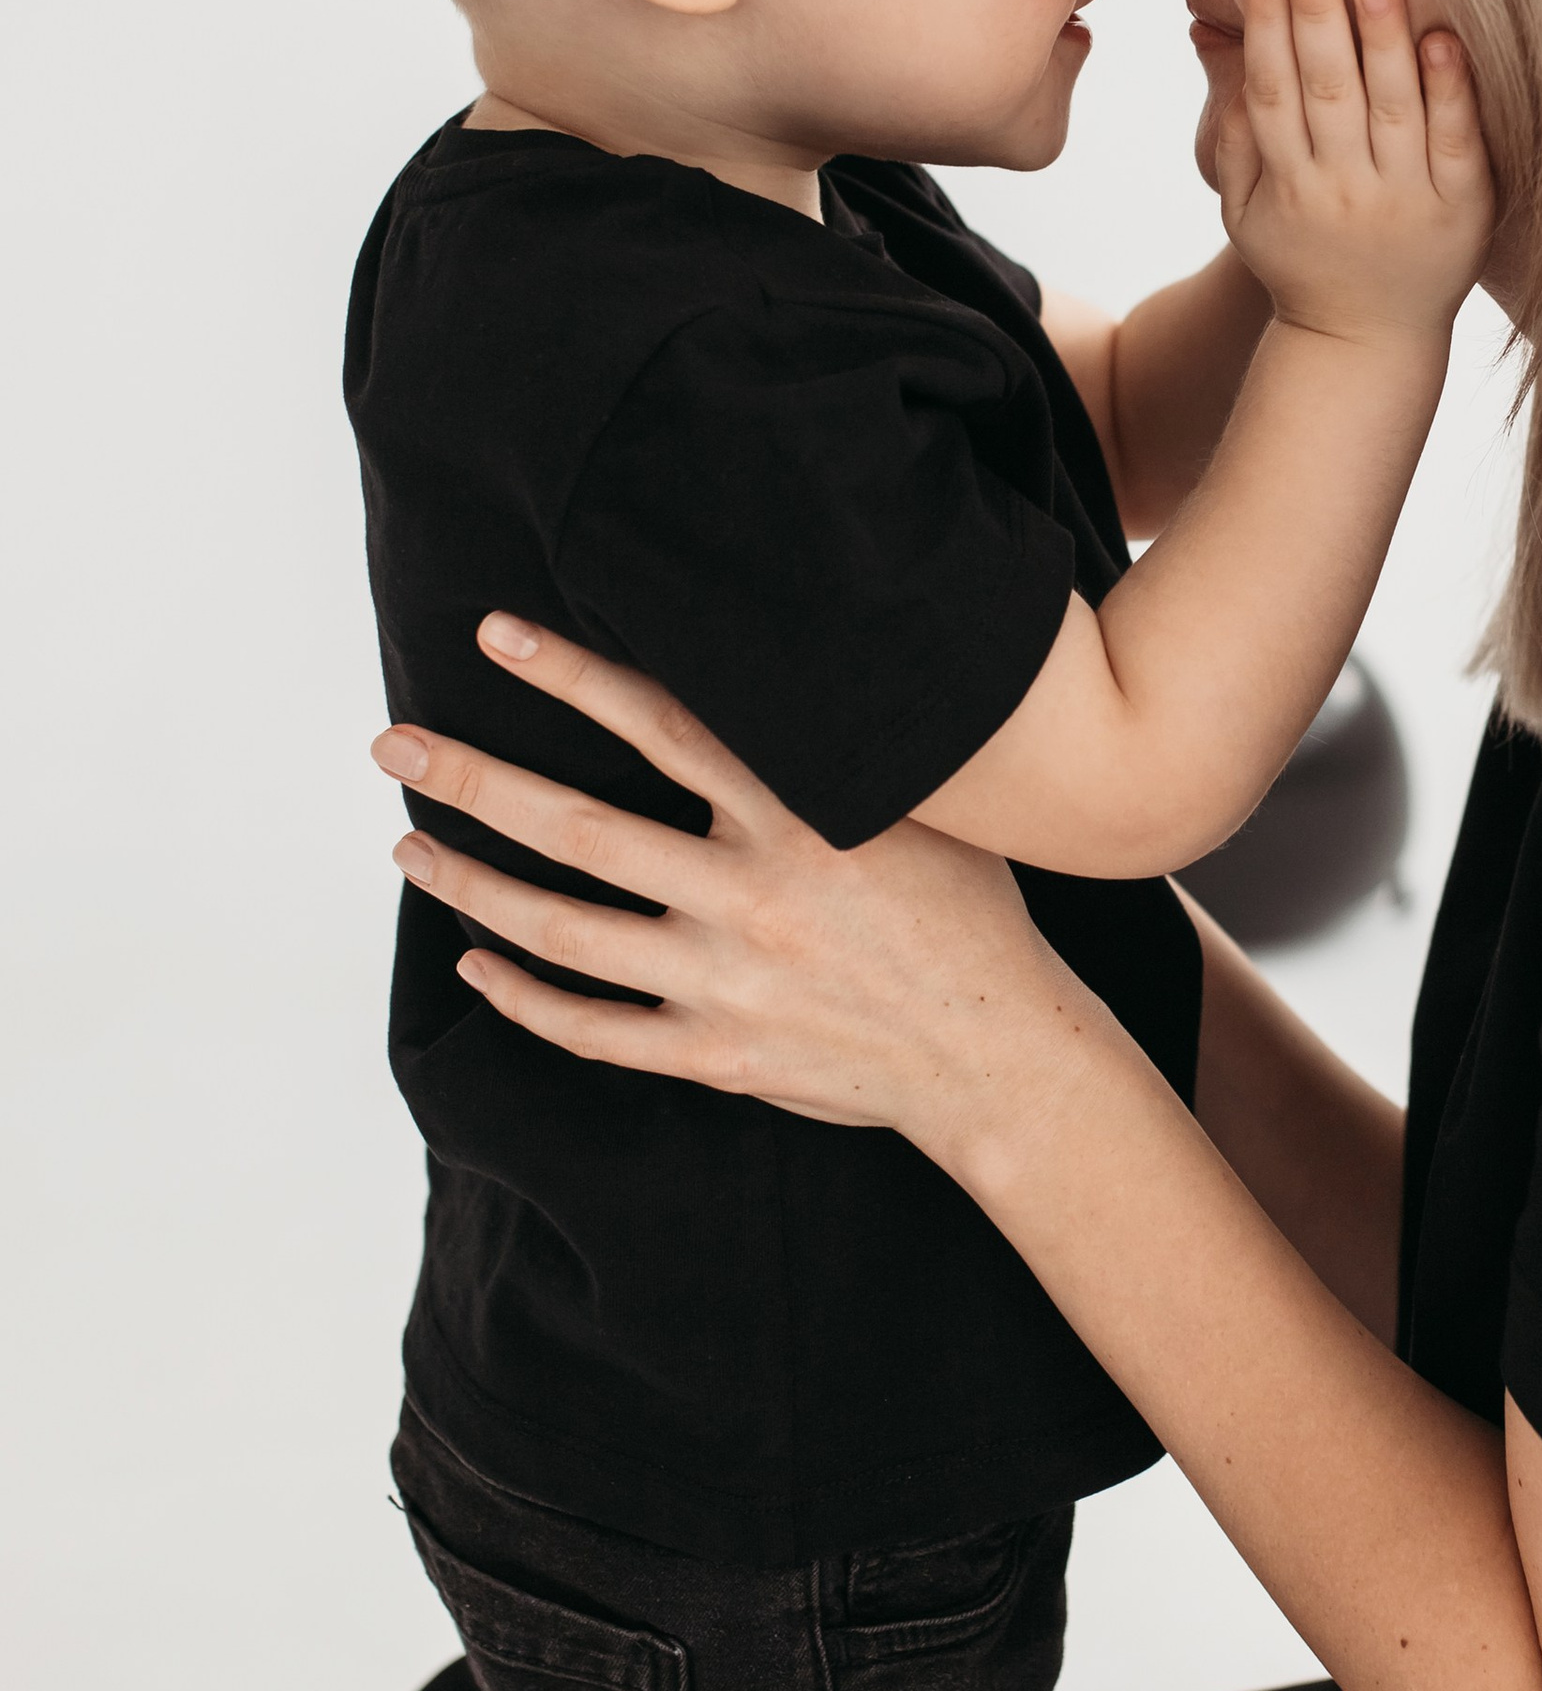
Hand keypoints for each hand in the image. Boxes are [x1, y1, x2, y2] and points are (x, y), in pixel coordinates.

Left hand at [370, 622, 1101, 1160]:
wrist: (1001, 1056)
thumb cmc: (966, 914)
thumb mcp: (921, 807)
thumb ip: (826, 758)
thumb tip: (753, 674)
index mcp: (802, 817)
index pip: (660, 723)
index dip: (572, 673)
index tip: (493, 633)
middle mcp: (751, 896)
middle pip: (576, 828)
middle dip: (471, 780)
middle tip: (391, 745)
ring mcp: (726, 983)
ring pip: (561, 932)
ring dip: (470, 886)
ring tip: (408, 850)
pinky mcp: (716, 1054)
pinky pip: (591, 1028)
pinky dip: (521, 997)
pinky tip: (475, 962)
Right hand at [1214, 0, 1491, 345]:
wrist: (1368, 343)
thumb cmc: (1304, 260)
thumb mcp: (1247, 215)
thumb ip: (1237, 143)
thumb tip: (1230, 58)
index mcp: (1288, 184)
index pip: (1273, 89)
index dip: (1267, 23)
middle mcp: (1344, 189)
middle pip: (1325, 89)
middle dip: (1316, 14)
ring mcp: (1405, 200)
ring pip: (1391, 109)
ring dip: (1382, 40)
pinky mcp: (1462, 210)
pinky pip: (1456, 143)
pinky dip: (1450, 91)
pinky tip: (1444, 38)